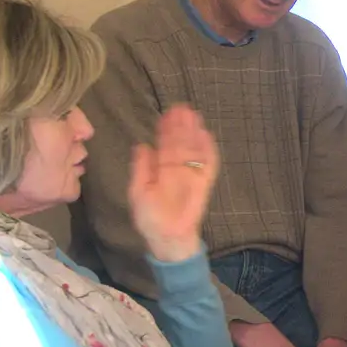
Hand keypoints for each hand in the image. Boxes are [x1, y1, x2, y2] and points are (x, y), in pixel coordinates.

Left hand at [129, 104, 218, 262]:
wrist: (167, 238)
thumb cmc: (150, 219)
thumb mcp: (138, 191)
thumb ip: (141, 169)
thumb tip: (142, 145)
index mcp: (160, 170)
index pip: (165, 145)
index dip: (166, 130)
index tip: (167, 114)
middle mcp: (177, 169)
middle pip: (181, 143)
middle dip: (181, 126)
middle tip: (182, 108)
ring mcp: (191, 175)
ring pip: (194, 149)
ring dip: (194, 133)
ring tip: (193, 115)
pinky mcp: (203, 183)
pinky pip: (208, 165)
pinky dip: (208, 151)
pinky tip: (205, 135)